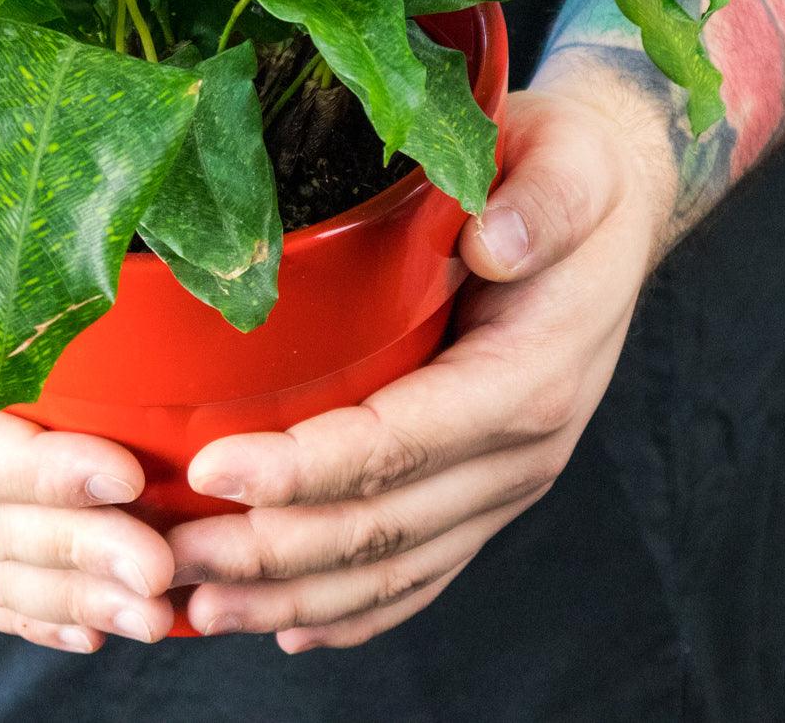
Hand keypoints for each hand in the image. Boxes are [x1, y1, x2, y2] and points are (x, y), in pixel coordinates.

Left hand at [167, 78, 673, 650]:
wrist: (614, 216)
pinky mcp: (486, 485)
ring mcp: (504, 478)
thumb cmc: (574, 179)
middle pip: (382, 523)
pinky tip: (293, 621)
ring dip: (294, 592)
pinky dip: (357, 606)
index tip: (213, 468)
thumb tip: (496, 243)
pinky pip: (424, 567)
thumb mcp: (571, 164)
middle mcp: (520, 448)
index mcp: (527, 376)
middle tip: (169, 555)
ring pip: (393, 564)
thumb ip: (545, 203)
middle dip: (270, 547)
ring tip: (203, 606)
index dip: (304, 465)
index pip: (400, 440)